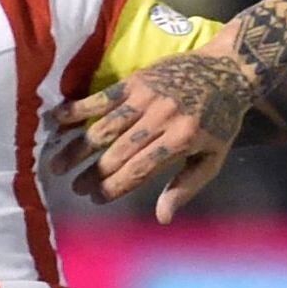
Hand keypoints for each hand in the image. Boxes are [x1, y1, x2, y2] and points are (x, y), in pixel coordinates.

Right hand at [55, 51, 259, 223]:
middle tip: (75, 188)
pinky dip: (78, 108)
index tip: (97, 199)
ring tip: (58, 165)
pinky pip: (103, 96)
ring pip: (105, 126)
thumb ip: (186, 187)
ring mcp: (146, 96)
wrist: (229, 69)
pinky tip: (57, 121)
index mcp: (181, 140)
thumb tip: (162, 217)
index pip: (139, 169)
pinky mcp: (137, 79)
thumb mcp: (213, 158)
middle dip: (94, 173)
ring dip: (78, 147)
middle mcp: (161, 118)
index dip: (115, 186)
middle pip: (119, 152)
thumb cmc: (222, 119)